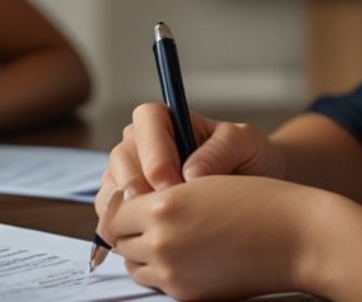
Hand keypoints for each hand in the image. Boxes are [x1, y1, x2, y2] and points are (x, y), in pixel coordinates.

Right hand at [96, 103, 284, 216]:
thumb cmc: (248, 158)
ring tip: (153, 231)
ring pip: (113, 187)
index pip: (147, 122)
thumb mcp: (246, 143)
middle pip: (122, 157)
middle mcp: (140, 142)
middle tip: (159, 214)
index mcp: (165, 118)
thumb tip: (190, 172)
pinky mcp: (126, 203)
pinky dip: (123, 228)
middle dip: (138, 188)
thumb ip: (221, 149)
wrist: (250, 189)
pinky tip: (147, 242)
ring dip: (127, 211)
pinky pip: (112, 214)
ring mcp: (129, 173)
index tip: (172, 185)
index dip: (155, 155)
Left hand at [101, 175, 326, 299]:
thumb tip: (127, 206)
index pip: (114, 211)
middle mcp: (162, 243)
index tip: (134, 197)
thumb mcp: (201, 181)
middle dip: (130, 227)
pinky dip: (162, 269)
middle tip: (149, 215)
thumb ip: (159, 194)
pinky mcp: (189, 295)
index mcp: (163, 207)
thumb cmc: (257, 200)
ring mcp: (174, 274)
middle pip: (119, 240)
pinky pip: (157, 282)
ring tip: (169, 233)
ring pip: (134, 264)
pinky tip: (186, 252)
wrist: (298, 237)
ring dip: (142, 250)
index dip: (123, 203)